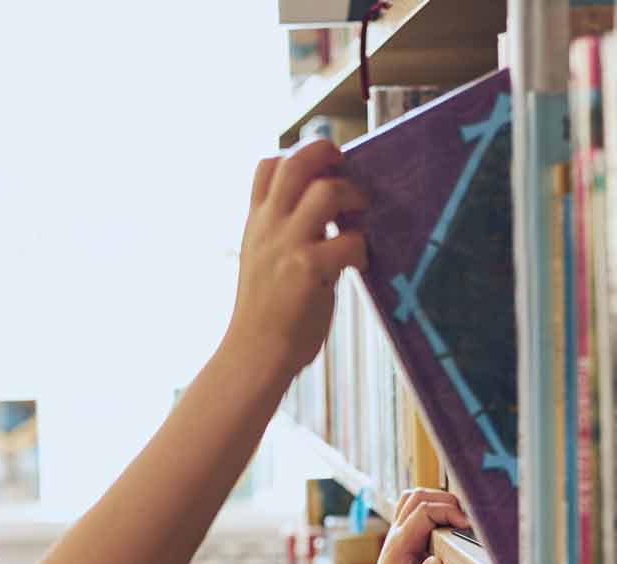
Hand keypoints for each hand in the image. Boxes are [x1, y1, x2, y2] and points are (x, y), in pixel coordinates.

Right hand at [224, 139, 369, 379]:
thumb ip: (285, 231)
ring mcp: (287, 246)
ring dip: (353, 198)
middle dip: (330, 155)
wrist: (254, 354)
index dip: (299, 155)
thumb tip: (326, 207)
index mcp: (257, 222)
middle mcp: (269, 227)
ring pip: (327, 191)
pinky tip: (359, 266)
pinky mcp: (308, 270)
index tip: (321, 173)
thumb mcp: (262, 259)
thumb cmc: (267, 313)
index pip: (268, 165)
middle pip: (297, 161)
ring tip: (359, 220)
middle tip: (348, 175)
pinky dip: (362, 249)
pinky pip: (350, 241)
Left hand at [353, 489, 471, 563]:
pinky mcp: (404, 540)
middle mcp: (398, 533)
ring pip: (415, 499)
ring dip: (438, 502)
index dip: (449, 512)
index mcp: (401, 544)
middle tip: (465, 521)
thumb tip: (439, 562)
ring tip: (457, 520)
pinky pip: (415, 512)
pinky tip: (445, 530)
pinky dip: (432, 511)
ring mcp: (399, 534)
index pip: (425, 510)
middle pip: (420, 495)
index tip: (467, 528)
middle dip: (446, 501)